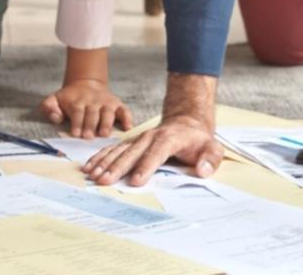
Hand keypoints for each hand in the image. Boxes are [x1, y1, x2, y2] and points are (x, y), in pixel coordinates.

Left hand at [39, 79, 132, 137]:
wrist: (85, 83)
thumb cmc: (69, 98)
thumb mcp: (55, 99)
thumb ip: (49, 107)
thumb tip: (56, 117)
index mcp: (77, 101)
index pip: (77, 112)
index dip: (77, 123)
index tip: (76, 134)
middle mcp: (93, 101)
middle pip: (92, 113)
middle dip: (90, 125)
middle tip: (88, 137)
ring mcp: (106, 103)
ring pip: (108, 112)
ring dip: (106, 123)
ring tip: (104, 134)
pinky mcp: (117, 105)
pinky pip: (124, 110)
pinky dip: (127, 118)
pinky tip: (128, 127)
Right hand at [82, 113, 223, 186]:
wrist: (186, 122)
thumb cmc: (198, 140)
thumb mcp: (213, 148)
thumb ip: (210, 159)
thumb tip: (202, 171)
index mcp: (170, 138)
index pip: (157, 153)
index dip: (146, 166)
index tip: (136, 180)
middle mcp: (150, 137)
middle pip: (132, 152)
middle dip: (118, 167)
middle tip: (104, 180)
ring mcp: (139, 138)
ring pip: (119, 150)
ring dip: (105, 162)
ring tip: (92, 175)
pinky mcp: (131, 142)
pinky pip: (113, 149)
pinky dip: (101, 157)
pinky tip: (89, 166)